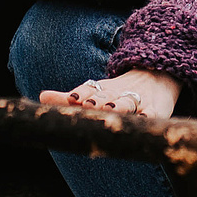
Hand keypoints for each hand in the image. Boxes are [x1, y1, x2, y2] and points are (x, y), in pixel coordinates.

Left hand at [40, 69, 179, 121]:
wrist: (156, 77)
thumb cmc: (117, 93)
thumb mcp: (93, 93)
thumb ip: (66, 98)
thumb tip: (40, 96)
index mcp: (102, 91)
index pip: (89, 91)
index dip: (81, 95)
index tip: (73, 99)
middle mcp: (117, 95)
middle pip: (106, 98)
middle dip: (97, 102)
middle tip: (88, 105)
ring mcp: (137, 102)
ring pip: (127, 103)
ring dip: (119, 106)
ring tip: (111, 109)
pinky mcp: (155, 110)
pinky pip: (152, 114)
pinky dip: (148, 116)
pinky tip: (144, 119)